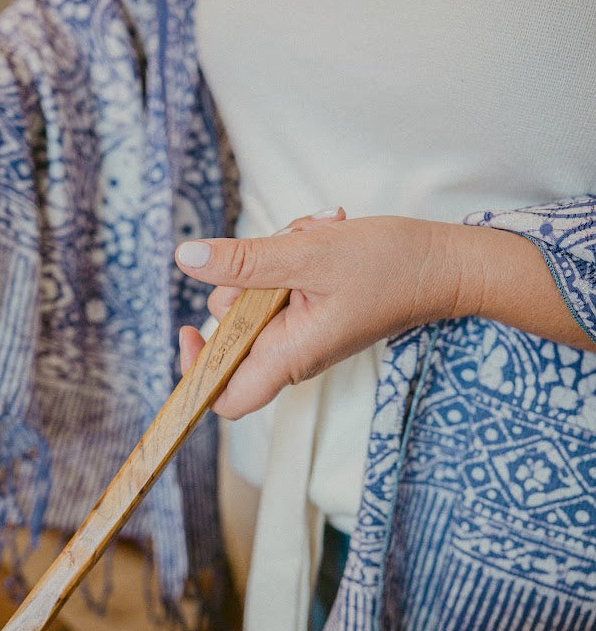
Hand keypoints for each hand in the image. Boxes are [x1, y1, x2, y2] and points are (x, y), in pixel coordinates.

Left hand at [175, 210, 462, 417]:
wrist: (444, 264)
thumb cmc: (389, 266)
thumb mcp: (308, 254)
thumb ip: (244, 261)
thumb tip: (187, 259)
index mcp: (290, 355)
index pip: (227, 397)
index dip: (199, 371)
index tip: (189, 329)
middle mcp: (292, 351)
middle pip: (233, 327)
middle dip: (245, 277)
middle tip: (285, 246)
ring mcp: (302, 330)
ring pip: (254, 294)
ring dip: (274, 254)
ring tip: (315, 233)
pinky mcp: (311, 309)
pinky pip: (279, 282)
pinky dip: (291, 254)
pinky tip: (323, 233)